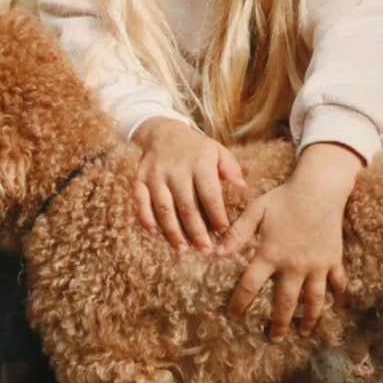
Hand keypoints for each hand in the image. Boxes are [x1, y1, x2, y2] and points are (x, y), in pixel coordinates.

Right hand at [132, 118, 246, 252]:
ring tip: (183, 249)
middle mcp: (176, 170)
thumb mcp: (217, 151)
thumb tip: (243, 187)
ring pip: (164, 209)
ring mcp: (155, 176)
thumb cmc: (195, 148)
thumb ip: (231, 168)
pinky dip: (146, 219)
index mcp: (199, 163)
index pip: (210, 195)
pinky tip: (155, 234)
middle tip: (205, 251)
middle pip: (186, 207)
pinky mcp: (140, 179)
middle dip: (196, 232)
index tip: (223, 233)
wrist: (163, 132)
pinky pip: (141, 203)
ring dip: (173, 232)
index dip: (217, 216)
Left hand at [219, 142, 361, 339]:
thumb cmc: (284, 198)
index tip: (233, 315)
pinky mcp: (333, 260)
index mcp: (270, 254)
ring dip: (309, 318)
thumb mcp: (256, 211)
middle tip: (273, 338)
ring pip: (314, 300)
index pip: (250, 285)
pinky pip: (338, 284)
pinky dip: (339, 299)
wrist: (319, 188)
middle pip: (285, 302)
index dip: (240, 302)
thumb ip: (236, 233)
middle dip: (278, 323)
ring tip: (303, 332)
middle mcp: (294, 265)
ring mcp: (316, 265)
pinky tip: (338, 311)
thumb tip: (215, 252)